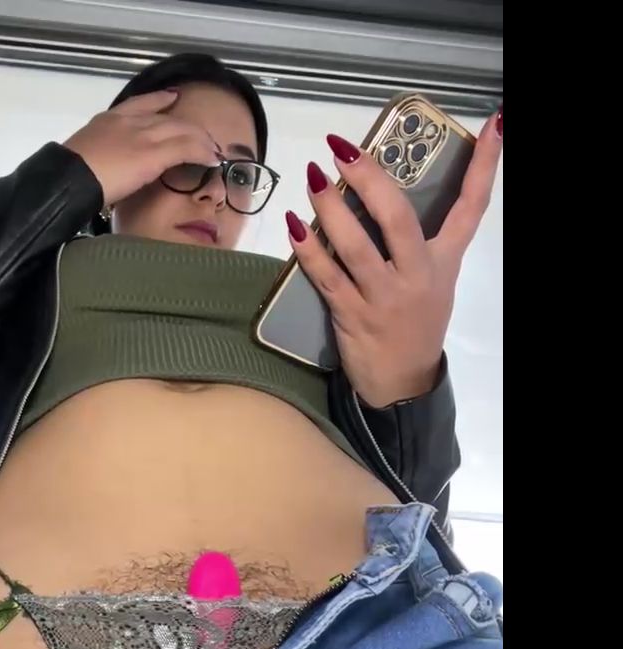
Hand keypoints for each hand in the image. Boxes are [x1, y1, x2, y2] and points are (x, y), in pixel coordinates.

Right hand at [64, 90, 220, 206]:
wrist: (69, 179)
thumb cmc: (70, 176)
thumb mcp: (84, 158)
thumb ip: (100, 157)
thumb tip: (104, 171)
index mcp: (109, 120)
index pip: (140, 103)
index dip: (160, 101)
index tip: (173, 99)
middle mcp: (130, 122)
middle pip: (168, 118)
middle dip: (189, 127)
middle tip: (204, 138)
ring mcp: (143, 136)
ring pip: (182, 130)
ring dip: (200, 141)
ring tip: (213, 150)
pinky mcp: (154, 153)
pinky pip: (186, 148)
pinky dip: (202, 152)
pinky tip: (212, 158)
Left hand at [285, 107, 502, 408]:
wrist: (403, 382)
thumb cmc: (415, 324)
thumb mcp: (431, 281)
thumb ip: (414, 244)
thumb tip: (378, 194)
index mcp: (443, 261)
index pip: (471, 208)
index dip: (484, 166)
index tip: (493, 126)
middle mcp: (417, 275)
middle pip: (398, 220)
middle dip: (371, 180)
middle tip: (344, 149)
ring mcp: (383, 297)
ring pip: (356, 247)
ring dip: (331, 210)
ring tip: (313, 179)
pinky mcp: (352, 316)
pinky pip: (327, 278)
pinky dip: (309, 251)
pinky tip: (295, 227)